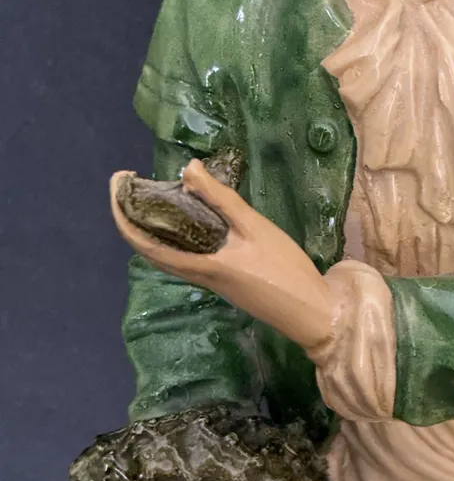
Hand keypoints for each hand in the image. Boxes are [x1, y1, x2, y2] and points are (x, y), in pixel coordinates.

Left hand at [110, 159, 335, 351]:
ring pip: (167, 253)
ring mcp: (210, 280)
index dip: (122, 214)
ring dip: (152, 226)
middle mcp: (197, 275)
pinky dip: (176, 234)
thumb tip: (187, 169)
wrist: (310, 311)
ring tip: (155, 194)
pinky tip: (190, 218)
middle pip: (149, 248)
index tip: (117, 183)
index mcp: (199, 265)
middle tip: (131, 183)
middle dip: (132, 215)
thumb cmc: (284, 270)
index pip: (144, 243)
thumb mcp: (255, 228)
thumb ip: (222, 199)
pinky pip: (186, 255)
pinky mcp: (223, 280)